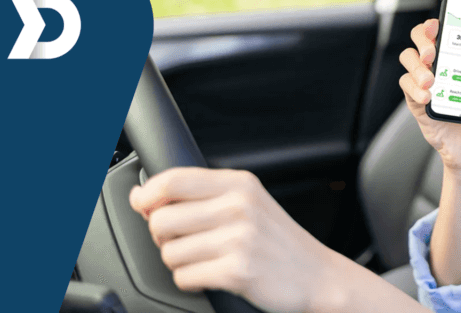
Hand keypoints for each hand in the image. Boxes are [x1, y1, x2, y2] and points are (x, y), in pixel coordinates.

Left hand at [129, 167, 329, 312]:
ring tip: (205, 260)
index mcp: (240, 184)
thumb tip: (145, 197)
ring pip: (169, 252)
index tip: (142, 205)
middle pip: (161, 219)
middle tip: (183, 241)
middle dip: (163, 236)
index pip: (173, 180)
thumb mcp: (249, 202)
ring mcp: (239, 240)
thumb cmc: (279, 241)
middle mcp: (239, 207)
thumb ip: (203, 195)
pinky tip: (212, 275)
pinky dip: (191, 281)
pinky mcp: (237, 272)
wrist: (318, 276)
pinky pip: (184, 278)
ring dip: (179, 262)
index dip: (147, 195)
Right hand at [398, 19, 460, 175]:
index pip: (445, 30)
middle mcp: (443, 65)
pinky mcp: (418, 103)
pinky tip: (427, 97)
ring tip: (431, 79)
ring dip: (417, 66)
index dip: (438, 22)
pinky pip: (407, 88)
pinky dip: (413, 89)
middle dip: (422, 39)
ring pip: (409, 59)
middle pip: (420, 38)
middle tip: (432, 52)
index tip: (439, 24)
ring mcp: (428, 82)